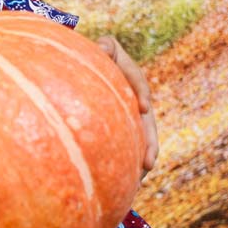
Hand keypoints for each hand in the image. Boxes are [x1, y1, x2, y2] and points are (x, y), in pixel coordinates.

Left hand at [97, 35, 158, 174]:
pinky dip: (127, 162)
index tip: (144, 107)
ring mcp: (127, 116)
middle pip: (145, 123)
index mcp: (129, 77)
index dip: (142, 93)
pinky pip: (126, 145)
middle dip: (149, 144)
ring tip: (139, 178)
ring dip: (141, 158)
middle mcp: (132, 99)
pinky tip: (124, 181)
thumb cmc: (88, 56)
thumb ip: (106, 46)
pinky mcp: (119, 128)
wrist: (78, 68)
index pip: (138, 83)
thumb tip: (104, 47)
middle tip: (148, 163)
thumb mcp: (100, 49)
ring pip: (138, 139)